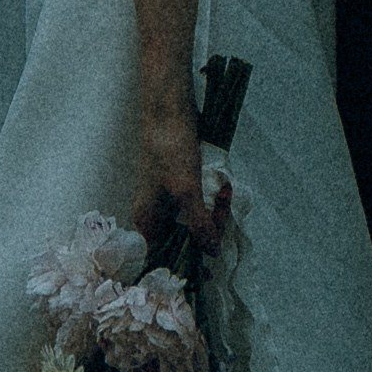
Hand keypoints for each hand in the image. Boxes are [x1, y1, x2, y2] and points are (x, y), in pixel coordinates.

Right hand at [134, 103, 216, 252]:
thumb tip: (212, 254)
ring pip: (194, 223)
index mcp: (146, 221)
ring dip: (214, 215)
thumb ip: (199, 224)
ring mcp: (166, 201)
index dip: (188, 261)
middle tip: (223, 208)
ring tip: (225, 193)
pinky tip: (223, 190)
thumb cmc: (170, 149)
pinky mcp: (180, 187)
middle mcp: (154, 215)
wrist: (170, 110)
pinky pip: (198, 206)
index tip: (211, 258)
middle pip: (184, 240)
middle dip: (209, 230)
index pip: (166, 257)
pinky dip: (212, 202)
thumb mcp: (186, 190)